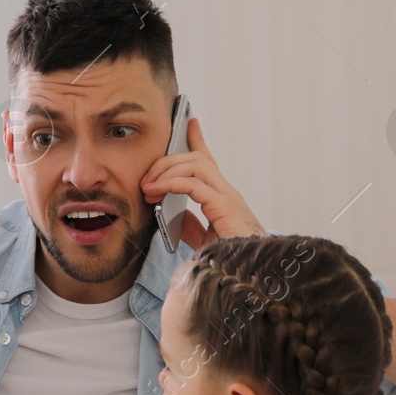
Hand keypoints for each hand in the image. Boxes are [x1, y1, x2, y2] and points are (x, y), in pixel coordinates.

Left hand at [140, 118, 264, 249]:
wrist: (249, 271)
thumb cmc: (231, 256)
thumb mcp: (204, 238)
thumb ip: (190, 226)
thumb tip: (172, 217)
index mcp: (222, 196)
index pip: (208, 161)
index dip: (198, 140)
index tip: (189, 123)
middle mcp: (226, 191)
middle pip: (195, 160)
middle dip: (166, 162)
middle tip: (145, 178)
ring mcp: (227, 197)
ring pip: (195, 165)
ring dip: (166, 172)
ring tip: (147, 187)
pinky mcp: (224, 206)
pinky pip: (194, 184)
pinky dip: (172, 184)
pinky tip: (156, 192)